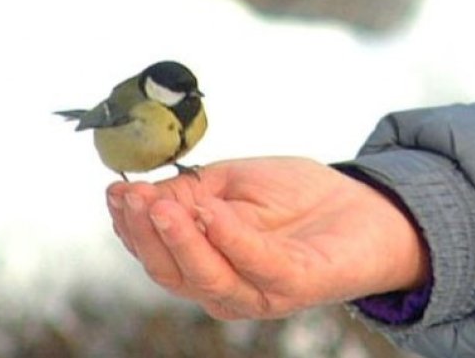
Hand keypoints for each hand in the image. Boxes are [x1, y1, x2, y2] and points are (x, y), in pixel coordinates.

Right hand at [106, 157, 428, 319]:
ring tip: (158, 205)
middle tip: (131, 196)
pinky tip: (210, 210)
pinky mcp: (295, 284)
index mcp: (205, 263)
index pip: (156, 253)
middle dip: (146, 234)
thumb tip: (145, 194)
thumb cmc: (294, 198)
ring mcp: (259, 292)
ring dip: (178, 240)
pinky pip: (257, 264)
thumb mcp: (231, 183)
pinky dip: (230, 237)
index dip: (130, 226)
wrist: (361, 206)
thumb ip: (191, 191)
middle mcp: (225, 287)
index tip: (113, 191)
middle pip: (172, 272)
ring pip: (206, 278)